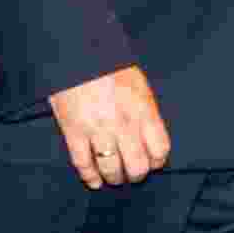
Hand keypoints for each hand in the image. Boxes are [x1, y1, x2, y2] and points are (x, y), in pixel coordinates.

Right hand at [48, 65, 170, 188]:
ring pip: (111, 169)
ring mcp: (97, 129)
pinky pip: (83, 164)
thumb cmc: (110, 66)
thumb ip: (146, 112)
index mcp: (143, 109)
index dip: (157, 162)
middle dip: (136, 174)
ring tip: (114, 177)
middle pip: (137, 166)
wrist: (78, 51)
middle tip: (132, 173)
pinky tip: (94, 180)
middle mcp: (123, 123)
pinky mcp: (74, 132)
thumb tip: (151, 139)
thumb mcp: (139, 85)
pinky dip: (90, 177)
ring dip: (114, 178)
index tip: (152, 163)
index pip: (159, 149)